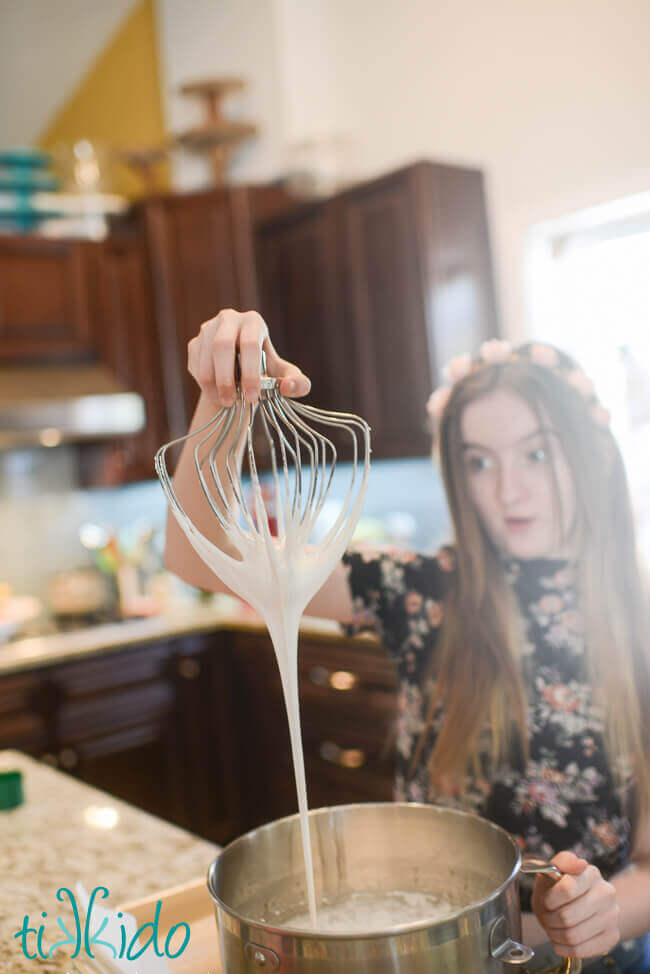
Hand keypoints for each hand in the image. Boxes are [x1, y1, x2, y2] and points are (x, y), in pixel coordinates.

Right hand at [188, 308, 310, 406]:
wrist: (239, 372)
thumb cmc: (266, 371)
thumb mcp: (284, 377)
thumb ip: (297, 383)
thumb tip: (288, 387)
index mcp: (254, 322)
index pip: (250, 344)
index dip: (250, 372)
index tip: (252, 397)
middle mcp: (229, 319)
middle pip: (222, 346)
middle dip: (226, 378)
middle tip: (231, 402)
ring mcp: (208, 329)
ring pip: (205, 358)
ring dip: (212, 385)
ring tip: (224, 403)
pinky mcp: (195, 342)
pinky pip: (195, 365)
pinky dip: (204, 383)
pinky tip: (215, 392)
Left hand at [531, 850, 619, 957]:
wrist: (577, 905)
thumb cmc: (560, 888)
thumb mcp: (553, 870)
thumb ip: (562, 862)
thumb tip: (579, 864)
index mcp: (591, 874)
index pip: (567, 890)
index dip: (550, 900)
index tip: (546, 901)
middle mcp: (606, 894)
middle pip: (567, 917)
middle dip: (550, 919)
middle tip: (547, 917)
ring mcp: (612, 916)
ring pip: (573, 935)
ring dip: (555, 935)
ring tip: (553, 928)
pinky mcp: (612, 937)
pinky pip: (581, 950)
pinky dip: (564, 948)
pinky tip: (560, 941)